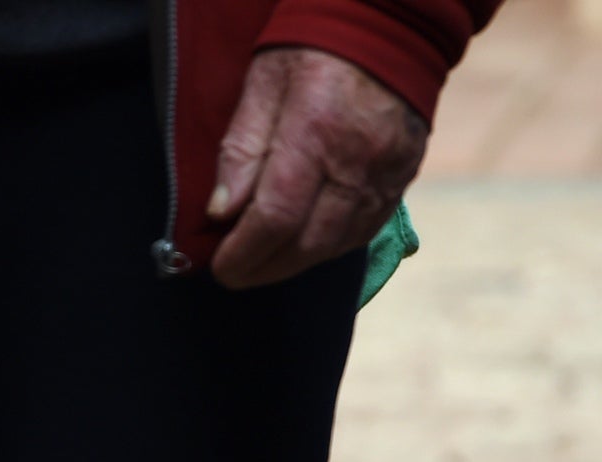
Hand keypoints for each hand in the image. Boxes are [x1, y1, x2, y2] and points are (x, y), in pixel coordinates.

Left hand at [207, 46, 425, 289]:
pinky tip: (304, 247)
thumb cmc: (313, 51)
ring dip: (296, 264)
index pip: (275, 218)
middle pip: (308, 243)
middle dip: (265, 268)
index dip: (243, 254)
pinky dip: (330, 247)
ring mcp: (387, 171)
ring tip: (263, 264)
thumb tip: (219, 213)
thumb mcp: (262, 86)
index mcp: (314, 133)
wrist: (390, 27)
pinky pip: (366, 229)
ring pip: (338, 244)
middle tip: (236, 273)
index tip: (220, 267)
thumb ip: (240, 150)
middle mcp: (357, 160)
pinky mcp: (404, 176)